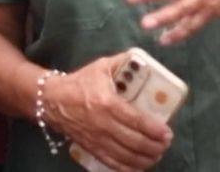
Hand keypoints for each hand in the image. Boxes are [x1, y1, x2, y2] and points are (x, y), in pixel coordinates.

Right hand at [46, 54, 172, 171]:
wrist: (52, 100)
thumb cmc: (81, 82)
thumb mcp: (102, 66)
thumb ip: (124, 62)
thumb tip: (144, 59)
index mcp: (108, 103)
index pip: (136, 120)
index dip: (154, 129)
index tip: (167, 132)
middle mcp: (103, 125)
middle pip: (133, 142)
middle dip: (154, 146)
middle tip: (166, 143)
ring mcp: (96, 140)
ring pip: (125, 156)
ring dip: (144, 159)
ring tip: (157, 155)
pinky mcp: (90, 148)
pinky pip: (111, 163)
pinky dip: (127, 168)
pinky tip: (139, 167)